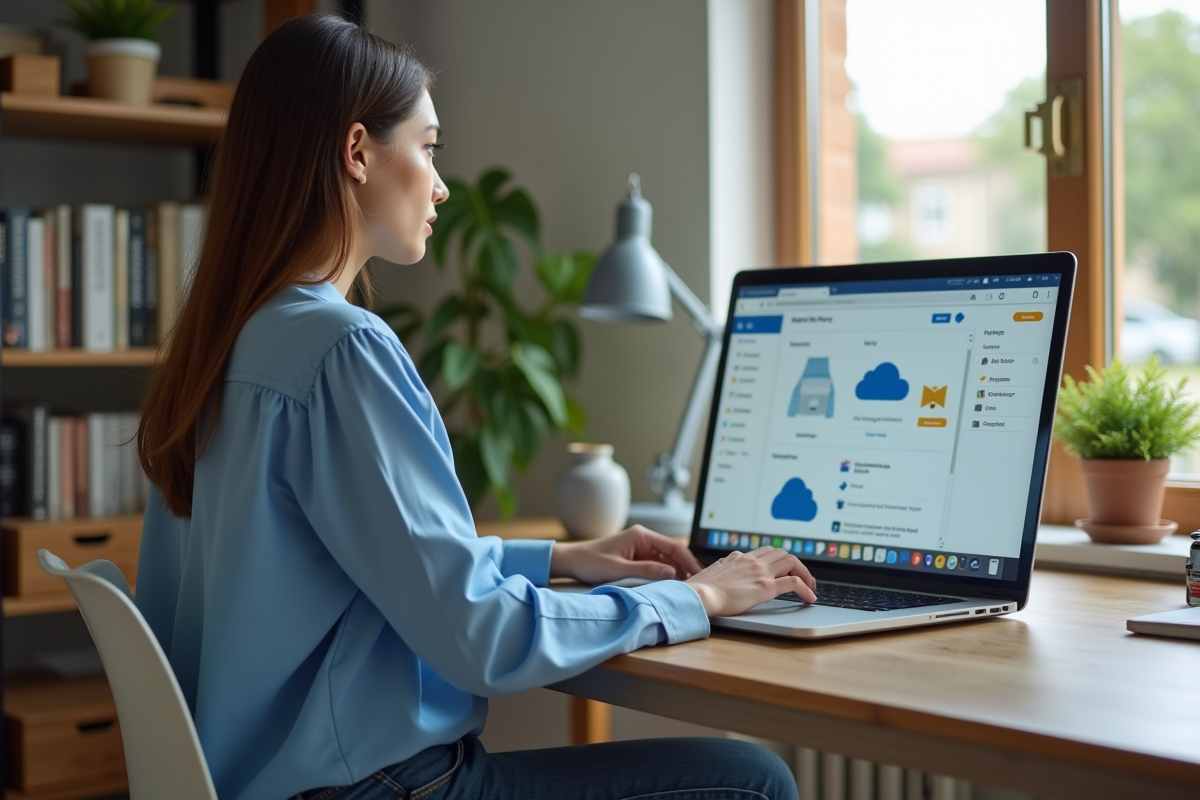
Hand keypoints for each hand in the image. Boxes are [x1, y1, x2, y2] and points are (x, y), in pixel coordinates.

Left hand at [550, 525, 704, 583]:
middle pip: (672, 553)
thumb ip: (646, 570)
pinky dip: (664, 575)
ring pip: (666, 561)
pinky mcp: (636, 558)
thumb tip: (671, 573)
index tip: (699, 574)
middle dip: (685, 568)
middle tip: (697, 584)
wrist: (571, 561)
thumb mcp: (618, 569)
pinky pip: (656, 566)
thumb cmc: (590, 561)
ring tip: (687, 587)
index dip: (688, 561)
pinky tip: (670, 586)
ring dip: (676, 573)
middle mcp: (643, 539)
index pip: (673, 547)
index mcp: (641, 535)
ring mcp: (640, 548)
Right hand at [685, 547, 816, 616]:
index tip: (784, 568)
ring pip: (791, 561)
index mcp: (738, 557)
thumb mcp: (711, 573)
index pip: (764, 551)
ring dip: (805, 573)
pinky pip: (794, 582)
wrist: (699, 595)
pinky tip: (810, 598)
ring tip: (811, 586)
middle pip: (781, 553)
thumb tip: (722, 569)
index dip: (777, 559)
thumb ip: (722, 568)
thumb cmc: (700, 589)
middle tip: (802, 577)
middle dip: (795, 564)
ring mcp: (760, 572)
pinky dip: (806, 588)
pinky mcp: (766, 587)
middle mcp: (751, 561)